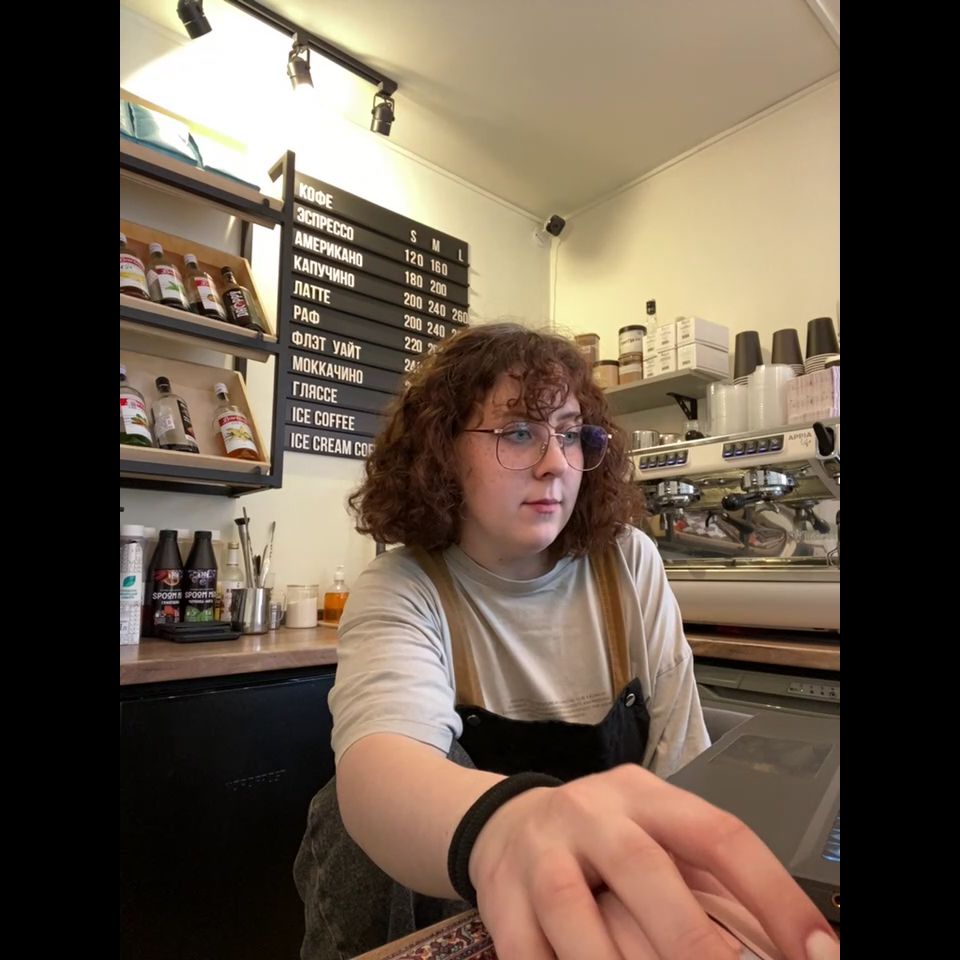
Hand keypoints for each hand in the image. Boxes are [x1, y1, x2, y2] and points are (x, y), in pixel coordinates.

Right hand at [468, 763, 838, 959]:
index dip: (772, 893)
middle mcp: (592, 814)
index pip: (717, 834)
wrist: (506, 821)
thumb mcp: (654, 834)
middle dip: (691, 939)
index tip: (818, 952)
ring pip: (574, 910)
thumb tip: (792, 944)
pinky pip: (525, 948)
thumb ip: (707, 881)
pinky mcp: (502, 893)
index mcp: (645, 797)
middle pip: (643, 868)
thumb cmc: (602, 839)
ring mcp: (542, 853)